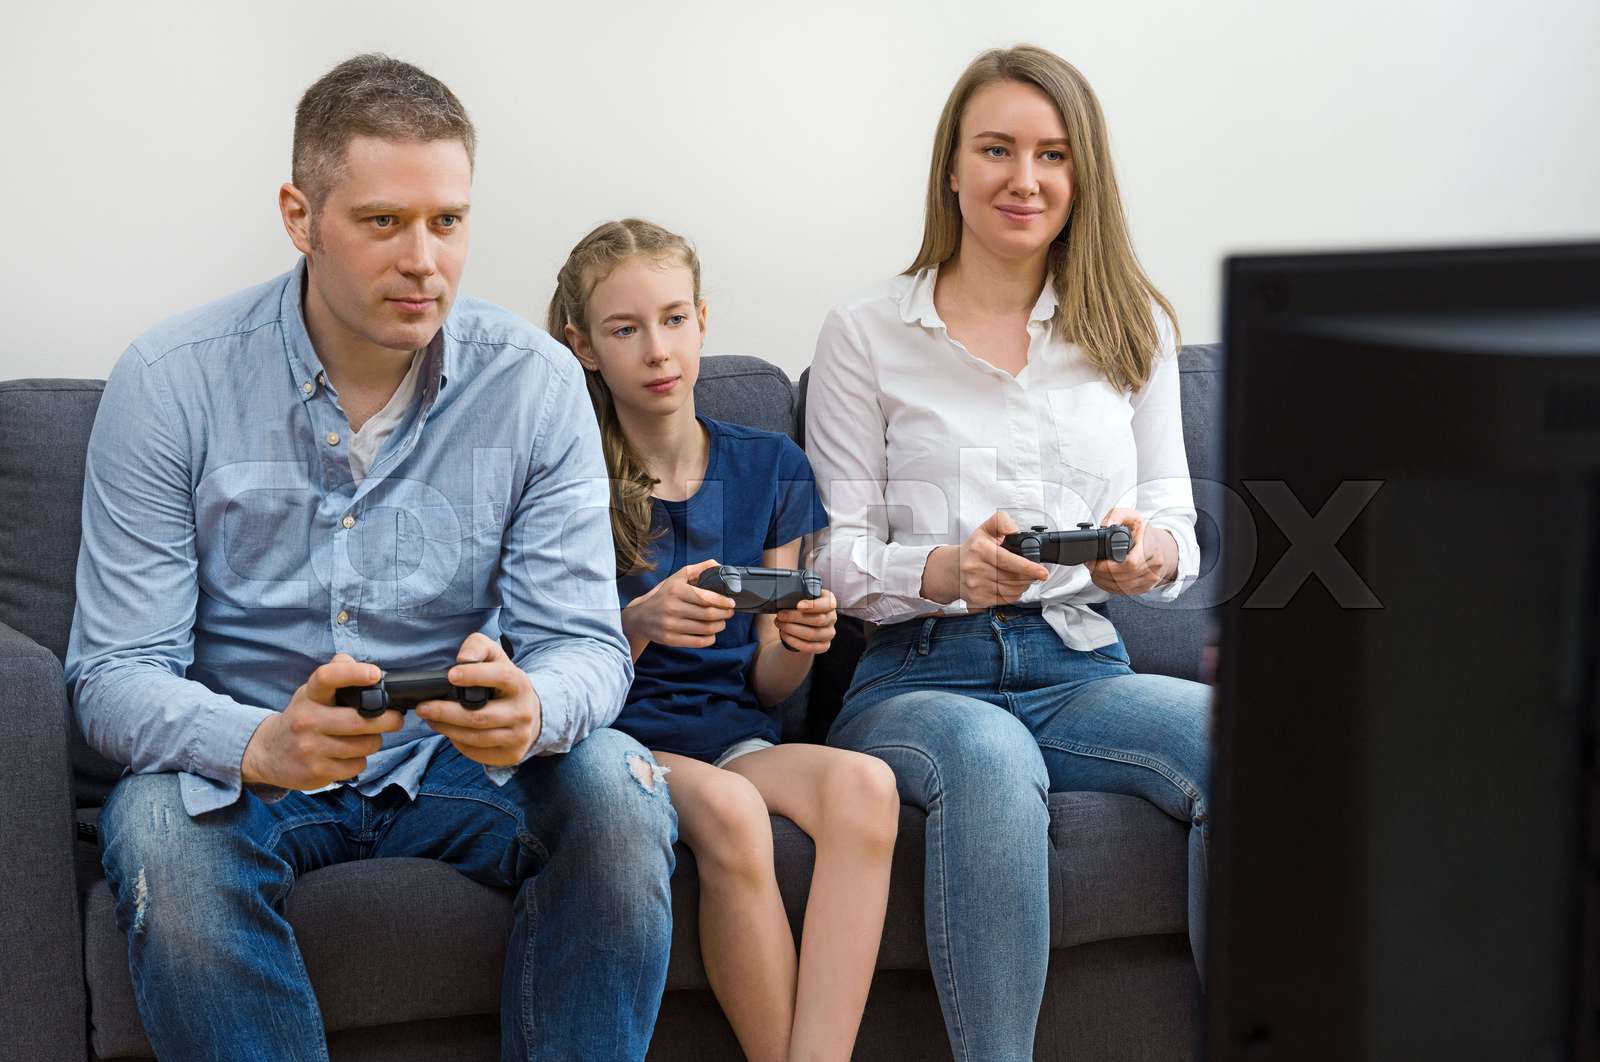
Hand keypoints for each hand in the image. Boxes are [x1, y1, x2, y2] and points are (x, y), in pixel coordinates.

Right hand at [241, 653, 404, 789]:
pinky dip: (360, 760)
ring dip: (373, 742)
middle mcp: (306, 720)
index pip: (327, 677)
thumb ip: (335, 674)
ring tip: (367, 738)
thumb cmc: (302, 717)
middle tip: (396, 719)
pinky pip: (356, 765)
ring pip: (363, 745)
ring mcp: (310, 748)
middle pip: (359, 720)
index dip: (353, 673)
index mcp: (309, 696)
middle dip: (388, 720)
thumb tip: (357, 662)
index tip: (375, 674)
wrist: (268, 752)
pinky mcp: (315, 771)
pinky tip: (349, 755)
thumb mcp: (312, 693)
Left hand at [416, 632, 541, 767]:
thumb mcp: (495, 658)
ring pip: (475, 737)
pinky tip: (448, 731)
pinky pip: (476, 751)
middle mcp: (523, 712)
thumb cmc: (503, 683)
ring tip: (430, 719)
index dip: (475, 676)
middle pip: (479, 716)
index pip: (501, 677)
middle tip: (423, 707)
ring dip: (446, 729)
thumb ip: (478, 647)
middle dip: (445, 712)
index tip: (450, 675)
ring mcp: (518, 736)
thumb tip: (464, 659)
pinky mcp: (511, 755)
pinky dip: (458, 742)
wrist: (530, 714)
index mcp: (520, 684)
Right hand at [621, 558, 736, 649]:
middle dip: (724, 614)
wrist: (639, 617)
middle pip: (708, 614)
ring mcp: (670, 625)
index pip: (706, 598)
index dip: (723, 602)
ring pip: (705, 629)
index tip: (731, 603)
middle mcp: (672, 607)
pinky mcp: (670, 639)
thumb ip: (699, 569)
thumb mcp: (677, 578)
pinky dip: (710, 639)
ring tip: (722, 622)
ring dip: (719, 626)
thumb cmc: (663, 595)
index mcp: (676, 590)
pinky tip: (712, 634)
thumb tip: (719, 566)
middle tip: (729, 612)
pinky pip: (697, 642)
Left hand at [774, 589, 836, 653]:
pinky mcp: (823, 646)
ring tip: (780, 624)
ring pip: (813, 634)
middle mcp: (832, 617)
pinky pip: (810, 646)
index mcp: (829, 601)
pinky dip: (794, 641)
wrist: (798, 623)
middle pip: (818, 619)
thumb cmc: (798, 607)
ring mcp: (829, 633)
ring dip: (792, 629)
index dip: (814, 605)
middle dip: (796, 617)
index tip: (798, 605)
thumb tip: (785, 599)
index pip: (828, 604)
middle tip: (781, 615)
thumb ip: (797, 596)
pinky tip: (784, 634)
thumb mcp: (799, 597)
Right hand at [922, 511, 1050, 606]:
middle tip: (1034, 572)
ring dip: (1023, 586)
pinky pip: (1005, 600)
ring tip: (1023, 578)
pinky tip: (1013, 586)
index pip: (1008, 561)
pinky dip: (1014, 594)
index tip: (1042, 572)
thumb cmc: (973, 549)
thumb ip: (1002, 522)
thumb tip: (1016, 531)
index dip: (1028, 567)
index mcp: (979, 549)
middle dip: (1029, 576)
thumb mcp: (986, 528)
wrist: (952, 569)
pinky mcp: (978, 599)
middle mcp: (975, 568)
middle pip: (1013, 578)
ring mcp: (976, 586)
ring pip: (1011, 591)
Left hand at [1087, 508, 1175, 596]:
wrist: (1162, 548)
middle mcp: (1154, 566)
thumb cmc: (1145, 533)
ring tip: (1094, 571)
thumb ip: (1116, 515)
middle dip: (1101, 573)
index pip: (1130, 564)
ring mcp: (1151, 579)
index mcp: (1151, 548)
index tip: (1094, 562)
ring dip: (1102, 581)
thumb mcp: (1131, 517)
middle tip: (1090, 566)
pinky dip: (1109, 587)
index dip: (1108, 566)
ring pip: (1122, 588)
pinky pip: (1124, 592)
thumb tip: (1106, 525)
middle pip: (1122, 578)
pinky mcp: (1146, 588)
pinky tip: (1103, 579)